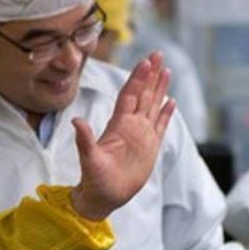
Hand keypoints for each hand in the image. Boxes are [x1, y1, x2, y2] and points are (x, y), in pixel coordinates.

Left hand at [69, 52, 174, 221]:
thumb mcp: (90, 159)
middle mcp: (131, 125)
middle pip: (142, 93)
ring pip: (152, 105)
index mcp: (119, 125)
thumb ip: (85, 140)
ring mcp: (141, 135)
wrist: (103, 196)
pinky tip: (172, 101)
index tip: (145, 61)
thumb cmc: (94, 180)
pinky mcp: (150, 147)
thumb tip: (76, 122)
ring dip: (159, 88)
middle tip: (158, 53)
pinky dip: (166, 113)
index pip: (130, 95)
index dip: (137, 78)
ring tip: (166, 69)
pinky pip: (160, 125)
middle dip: (150, 74)